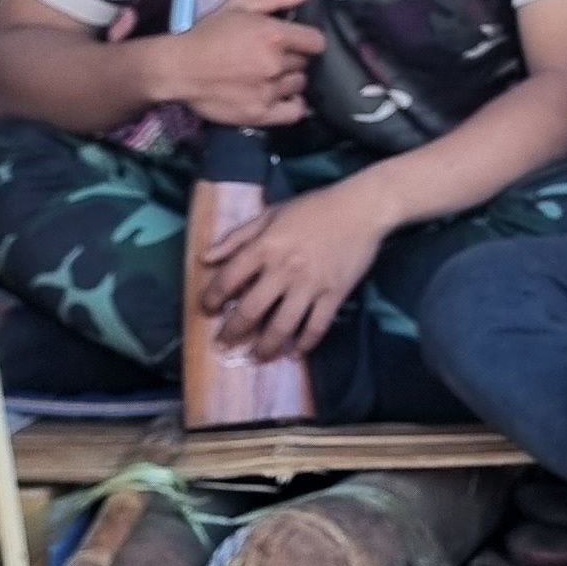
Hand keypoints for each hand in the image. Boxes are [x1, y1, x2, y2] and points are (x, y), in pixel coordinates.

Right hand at [158, 0, 322, 127]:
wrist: (176, 68)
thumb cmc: (208, 33)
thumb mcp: (240, 4)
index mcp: (275, 36)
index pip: (317, 42)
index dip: (307, 40)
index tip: (294, 41)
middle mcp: (277, 65)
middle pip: (305, 63)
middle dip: (292, 58)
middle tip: (270, 57)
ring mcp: (269, 92)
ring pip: (298, 85)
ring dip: (288, 80)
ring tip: (268, 76)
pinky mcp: (260, 114)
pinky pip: (294, 112)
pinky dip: (291, 105)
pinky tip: (279, 97)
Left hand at [199, 176, 390, 360]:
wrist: (362, 208)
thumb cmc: (314, 208)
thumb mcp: (271, 214)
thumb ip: (236, 237)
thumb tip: (204, 258)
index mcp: (265, 247)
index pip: (228, 279)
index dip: (212, 299)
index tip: (208, 310)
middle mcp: (284, 270)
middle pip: (250, 311)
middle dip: (232, 332)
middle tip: (223, 344)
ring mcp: (311, 285)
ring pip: (282, 326)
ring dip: (265, 347)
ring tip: (256, 357)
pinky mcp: (334, 294)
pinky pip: (316, 327)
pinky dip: (304, 344)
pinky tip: (295, 353)